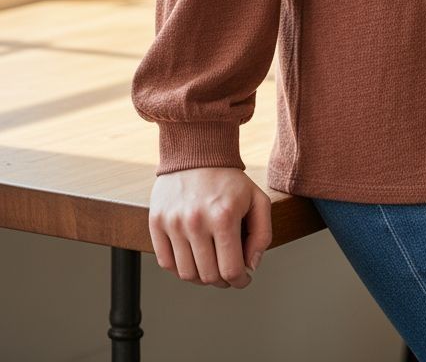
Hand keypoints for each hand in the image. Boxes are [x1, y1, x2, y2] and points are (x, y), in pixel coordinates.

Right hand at [148, 167, 271, 288]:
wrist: (195, 151)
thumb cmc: (228, 179)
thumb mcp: (257, 200)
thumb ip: (262, 234)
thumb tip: (251, 265)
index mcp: (224, 216)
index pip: (231, 270)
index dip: (240, 281)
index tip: (243, 278)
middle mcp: (196, 221)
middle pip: (208, 276)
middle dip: (223, 281)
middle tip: (228, 273)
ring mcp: (173, 222)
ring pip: (186, 274)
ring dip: (201, 278)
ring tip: (210, 266)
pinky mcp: (156, 222)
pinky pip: (165, 263)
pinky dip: (179, 268)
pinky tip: (192, 258)